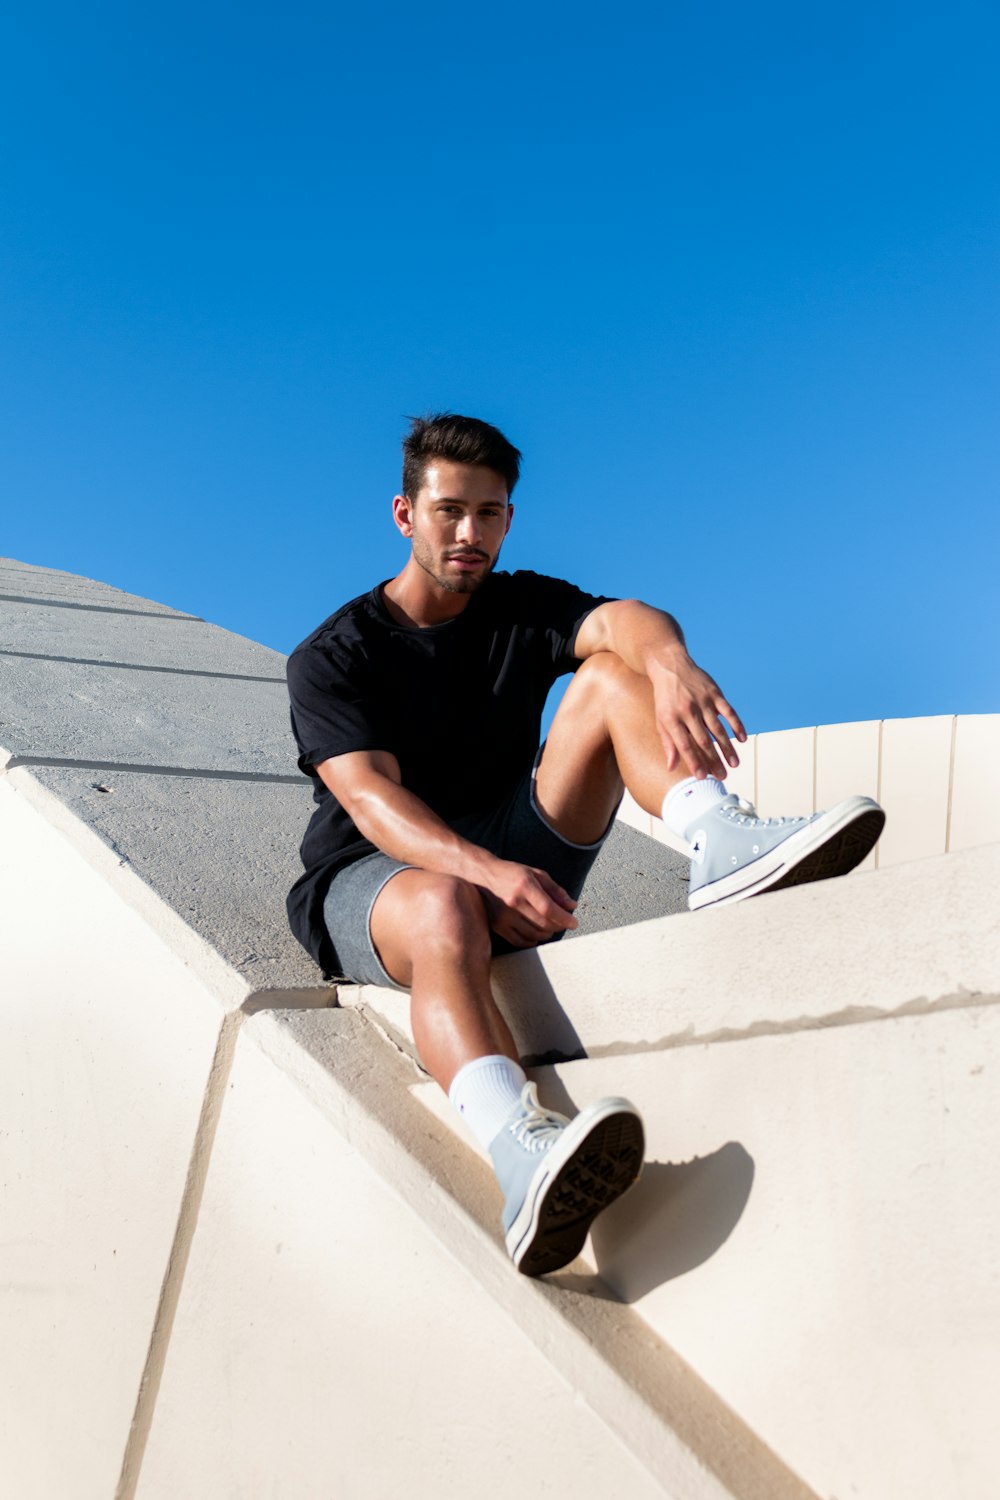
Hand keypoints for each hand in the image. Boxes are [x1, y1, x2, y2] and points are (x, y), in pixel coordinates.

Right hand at [479, 859, 577, 948]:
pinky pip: (520, 941)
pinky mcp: (498, 926)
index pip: (549, 908)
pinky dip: (533, 941)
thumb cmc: (512, 873)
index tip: (574, 922)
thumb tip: (571, 905)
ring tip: (551, 926)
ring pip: (534, 934)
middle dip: (559, 926)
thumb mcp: (536, 874)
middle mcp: (513, 902)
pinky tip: (537, 933)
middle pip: (543, 923)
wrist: (483, 876)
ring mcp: (504, 916)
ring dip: (547, 933)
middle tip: (564, 923)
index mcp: (524, 885)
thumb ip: (555, 890)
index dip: (564, 918)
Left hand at [650, 650, 745, 780]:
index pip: (685, 745)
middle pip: (703, 740)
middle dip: (713, 760)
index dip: (694, 762)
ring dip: (727, 748)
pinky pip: (728, 711)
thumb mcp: (661, 719)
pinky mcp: (715, 693)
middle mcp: (688, 711)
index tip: (702, 777)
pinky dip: (736, 725)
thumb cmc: (665, 698)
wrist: (670, 666)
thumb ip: (668, 743)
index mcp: (672, 719)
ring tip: (734, 764)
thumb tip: (671, 767)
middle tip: (722, 777)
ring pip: (718, 729)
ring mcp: (703, 701)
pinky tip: (742, 739)